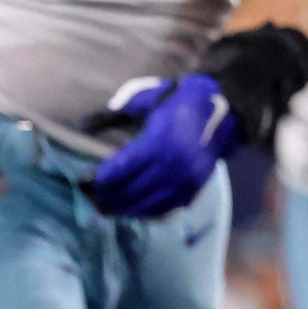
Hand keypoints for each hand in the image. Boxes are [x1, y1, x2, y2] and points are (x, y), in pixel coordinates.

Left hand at [86, 75, 237, 217]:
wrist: (224, 110)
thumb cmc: (180, 100)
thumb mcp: (150, 95)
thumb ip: (120, 108)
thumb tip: (84, 124)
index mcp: (160, 141)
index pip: (121, 170)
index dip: (99, 180)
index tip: (83, 182)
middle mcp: (172, 165)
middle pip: (130, 191)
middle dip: (106, 197)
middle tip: (89, 198)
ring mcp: (185, 181)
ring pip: (145, 205)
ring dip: (122, 209)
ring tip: (105, 208)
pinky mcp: (193, 190)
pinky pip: (164, 210)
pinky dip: (144, 213)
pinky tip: (130, 210)